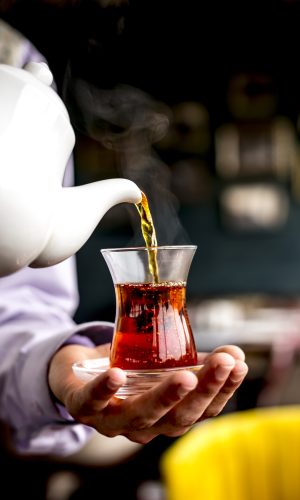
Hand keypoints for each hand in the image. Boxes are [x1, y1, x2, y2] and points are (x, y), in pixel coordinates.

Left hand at [48, 343, 247, 443]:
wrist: (76, 372)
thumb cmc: (127, 372)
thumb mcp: (163, 367)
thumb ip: (195, 361)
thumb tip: (235, 353)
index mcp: (167, 417)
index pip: (203, 410)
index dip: (224, 389)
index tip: (239, 364)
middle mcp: (144, 426)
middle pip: (178, 417)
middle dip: (204, 390)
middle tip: (224, 364)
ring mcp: (112, 420)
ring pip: (141, 415)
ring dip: (165, 396)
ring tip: (185, 376)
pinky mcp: (82, 406)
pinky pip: (92, 402)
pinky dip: (105, 390)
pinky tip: (118, 376)